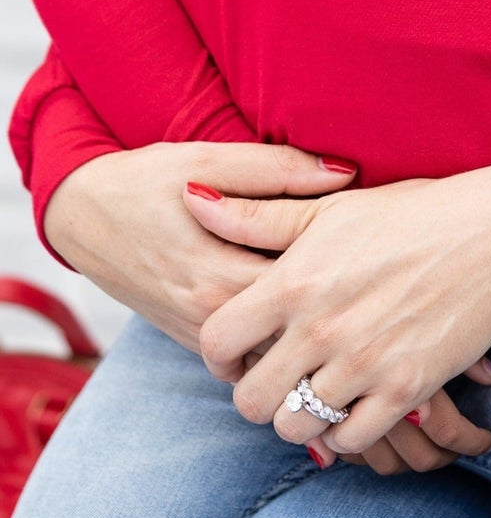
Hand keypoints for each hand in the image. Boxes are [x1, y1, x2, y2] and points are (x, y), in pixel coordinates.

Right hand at [43, 143, 358, 352]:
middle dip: (337, 316)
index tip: (384, 261)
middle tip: (382, 296)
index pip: (305, 291)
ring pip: (272, 355)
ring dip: (308, 338)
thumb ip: (280, 170)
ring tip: (354, 314)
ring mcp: (197, 335)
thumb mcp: (211, 159)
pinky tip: (310, 325)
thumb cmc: (148, 179)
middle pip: (293, 332)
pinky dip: (278, 344)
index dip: (350, 277)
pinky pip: (247, 358)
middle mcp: (210, 316)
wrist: (80, 215)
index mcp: (222, 272)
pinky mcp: (190, 340)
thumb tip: (347, 171)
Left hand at [188, 163, 490, 458]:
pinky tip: (355, 402)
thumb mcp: (330, 208)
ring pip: (297, 428)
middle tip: (280, 376)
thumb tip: (190, 199)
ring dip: (302, 416)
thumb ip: (256, 215)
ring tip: (318, 390)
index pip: (218, 341)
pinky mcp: (405, 389)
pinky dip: (347, 431)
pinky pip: (351, 440)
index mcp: (296, 279)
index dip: (219, 355)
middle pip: (251, 402)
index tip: (239, 351)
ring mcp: (364, 363)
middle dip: (258, 394)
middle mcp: (322, 327)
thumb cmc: (409, 215)